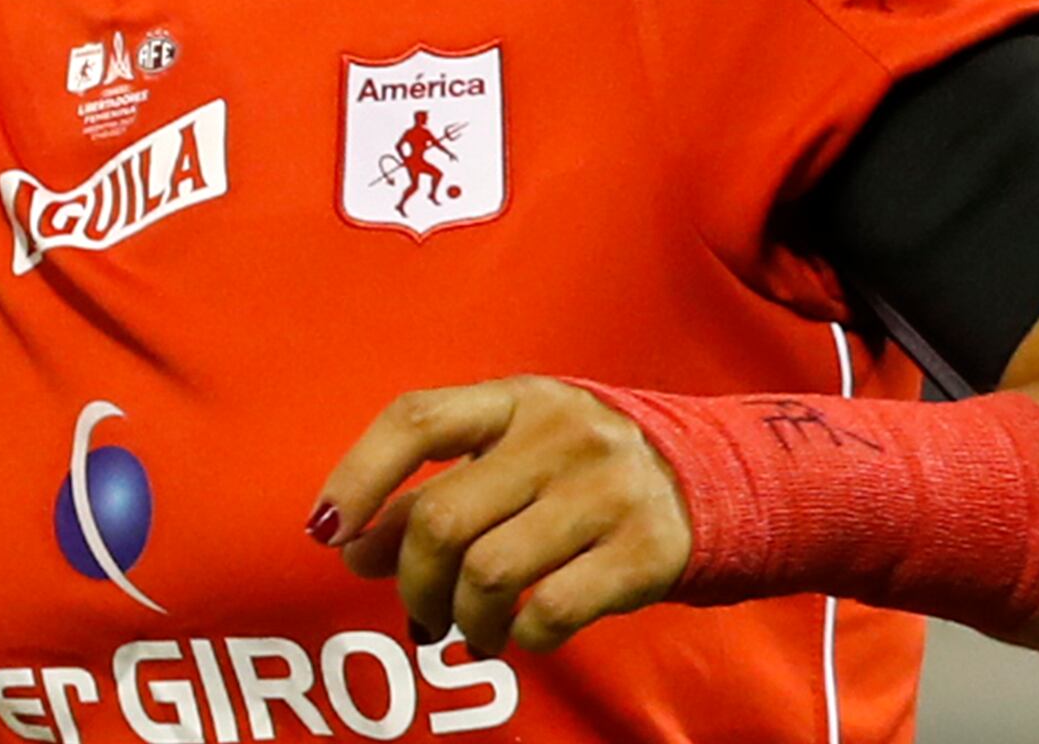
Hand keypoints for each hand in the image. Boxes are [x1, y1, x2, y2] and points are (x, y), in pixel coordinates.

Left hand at [310, 376, 692, 658]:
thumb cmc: (578, 474)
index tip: (327, 531)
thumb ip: (430, 497)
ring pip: (489, 573)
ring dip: (465, 620)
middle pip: (443, 518)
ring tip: (473, 631)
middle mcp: (560, 434)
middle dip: (414, 584)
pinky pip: (550, 612)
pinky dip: (521, 637)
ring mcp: (606, 490)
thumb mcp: (508, 461)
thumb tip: (349, 546)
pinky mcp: (644, 550)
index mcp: (514, 400)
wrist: (711, 483)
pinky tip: (523, 634)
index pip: (417, 420)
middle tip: (422, 615)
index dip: (359, 476)